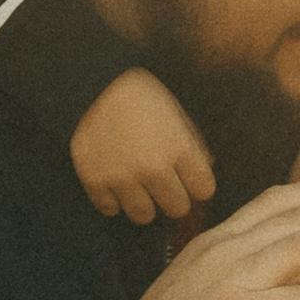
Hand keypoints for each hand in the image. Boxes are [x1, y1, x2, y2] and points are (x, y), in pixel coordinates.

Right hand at [71, 68, 216, 224]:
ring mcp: (123, 177)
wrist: (93, 83)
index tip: (188, 179)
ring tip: (137, 187)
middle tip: (162, 184)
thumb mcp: (175, 112)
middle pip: (177, 208)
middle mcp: (153, 167)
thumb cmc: (139, 95)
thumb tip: (206, 169)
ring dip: (143, 204)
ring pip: (144, 216)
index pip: (204, 190)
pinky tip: (114, 183)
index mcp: (179, 148)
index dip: (197, 184)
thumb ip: (193, 144)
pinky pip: (110, 209)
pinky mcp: (95, 181)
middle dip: (173, 197)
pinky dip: (113, 200)